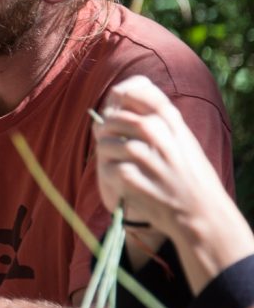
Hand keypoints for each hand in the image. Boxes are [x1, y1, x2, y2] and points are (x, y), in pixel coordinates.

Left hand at [93, 75, 225, 238]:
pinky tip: (120, 178)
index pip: (141, 92)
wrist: (203, 215)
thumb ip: (161, 119)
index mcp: (173, 124)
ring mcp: (145, 158)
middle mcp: (160, 136)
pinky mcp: (132, 179)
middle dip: (107, 127)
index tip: (119, 107)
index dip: (124, 96)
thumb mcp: (184, 141)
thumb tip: (125, 94)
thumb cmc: (191, 177)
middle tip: (109, 137)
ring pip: (106, 142)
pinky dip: (109, 173)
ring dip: (105, 151)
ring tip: (115, 160)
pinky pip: (107, 167)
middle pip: (116, 117)